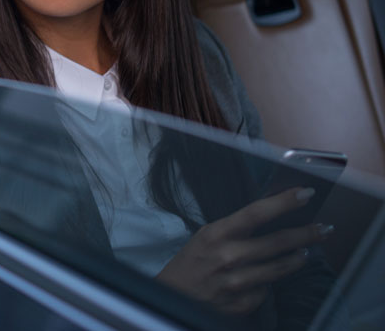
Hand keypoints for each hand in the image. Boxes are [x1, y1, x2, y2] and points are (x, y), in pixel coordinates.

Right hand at [155, 187, 331, 315]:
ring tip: (304, 252)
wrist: (172, 298)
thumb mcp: (205, 238)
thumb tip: (269, 220)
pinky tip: (262, 279)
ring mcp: (238, 282)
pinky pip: (267, 290)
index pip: (257, 213)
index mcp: (216, 234)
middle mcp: (229, 257)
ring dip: (297, 258)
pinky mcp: (243, 303)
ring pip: (281, 268)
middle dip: (307, 233)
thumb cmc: (189, 265)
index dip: (284, 202)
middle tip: (324, 228)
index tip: (305, 193)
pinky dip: (268, 283)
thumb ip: (234, 230)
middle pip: (279, 241)